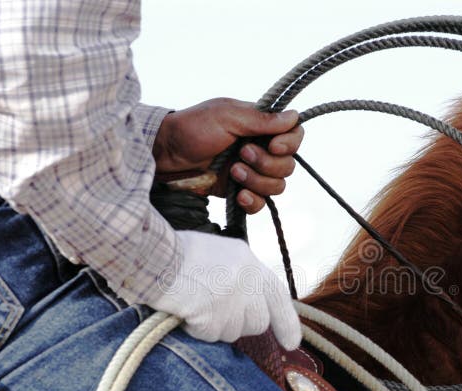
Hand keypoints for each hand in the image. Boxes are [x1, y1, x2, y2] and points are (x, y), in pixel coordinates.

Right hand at [149, 230, 300, 349]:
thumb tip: (245, 305)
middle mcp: (248, 281)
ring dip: (214, 326)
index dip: (287, 323)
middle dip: (238, 324)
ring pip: (232, 332)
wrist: (154, 255)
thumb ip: (238, 277)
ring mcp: (233, 300)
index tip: (291, 344)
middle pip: (257, 322)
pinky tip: (184, 308)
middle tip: (212, 310)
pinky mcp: (214, 316)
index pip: (279, 297)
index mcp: (250, 263)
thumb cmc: (177, 254)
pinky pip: (209, 335)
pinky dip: (195, 328)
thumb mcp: (218, 254)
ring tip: (194, 302)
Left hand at [152, 98, 303, 213]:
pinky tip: (239, 196)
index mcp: (260, 127)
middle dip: (267, 163)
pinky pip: (262, 204)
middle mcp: (260, 149)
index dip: (289, 144)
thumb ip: (261, 120)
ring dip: (257, 181)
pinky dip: (254, 201)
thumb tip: (295, 116)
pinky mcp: (240, 193)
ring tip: (232, 172)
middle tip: (241, 154)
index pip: (295, 136)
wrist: (166, 156)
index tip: (273, 145)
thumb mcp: (227, 116)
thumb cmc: (193, 128)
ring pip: (277, 186)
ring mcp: (251, 173)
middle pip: (288, 165)